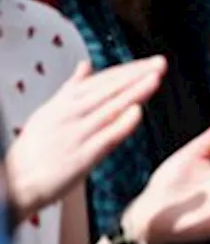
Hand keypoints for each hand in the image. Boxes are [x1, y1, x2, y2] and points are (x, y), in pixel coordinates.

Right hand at [5, 57, 164, 219]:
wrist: (14, 182)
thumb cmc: (34, 148)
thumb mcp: (49, 111)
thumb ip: (70, 88)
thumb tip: (85, 65)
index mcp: (64, 102)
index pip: (102, 80)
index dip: (128, 70)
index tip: (150, 62)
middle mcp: (70, 114)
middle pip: (109, 89)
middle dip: (136, 75)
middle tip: (160, 63)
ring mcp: (76, 134)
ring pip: (110, 108)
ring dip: (134, 92)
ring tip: (155, 78)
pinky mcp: (82, 157)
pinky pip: (105, 138)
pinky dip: (121, 124)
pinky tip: (138, 112)